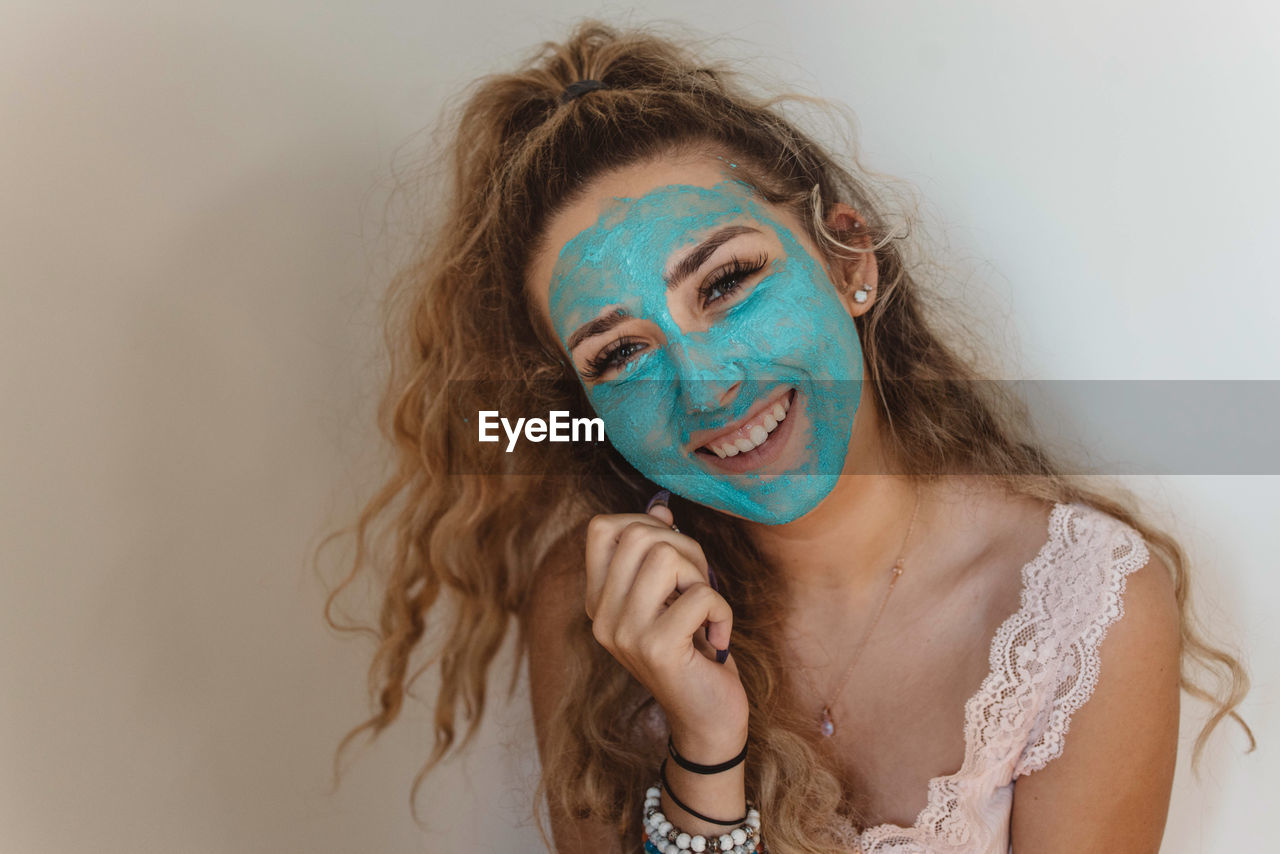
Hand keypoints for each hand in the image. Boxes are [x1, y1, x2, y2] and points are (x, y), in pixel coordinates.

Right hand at [583, 502, 747, 748]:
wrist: (707, 720)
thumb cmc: (694, 651)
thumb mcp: (672, 596)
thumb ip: (660, 555)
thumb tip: (660, 509)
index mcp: (599, 601)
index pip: (601, 528)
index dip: (644, 524)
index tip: (672, 554)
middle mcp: (602, 617)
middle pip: (638, 534)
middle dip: (684, 548)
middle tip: (699, 584)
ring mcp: (625, 634)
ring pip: (666, 557)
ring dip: (701, 577)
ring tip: (705, 609)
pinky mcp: (656, 649)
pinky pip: (699, 595)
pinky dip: (721, 611)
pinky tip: (717, 638)